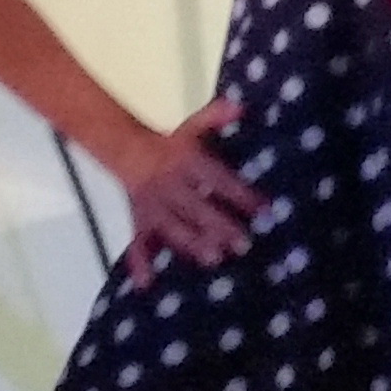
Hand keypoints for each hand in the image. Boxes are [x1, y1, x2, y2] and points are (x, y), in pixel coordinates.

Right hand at [112, 98, 263, 281]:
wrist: (125, 150)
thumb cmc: (174, 144)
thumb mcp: (192, 127)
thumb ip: (215, 116)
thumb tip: (240, 106)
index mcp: (186, 162)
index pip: (218, 179)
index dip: (241, 194)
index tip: (265, 209)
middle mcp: (169, 185)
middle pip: (196, 207)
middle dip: (220, 226)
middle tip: (244, 244)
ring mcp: (153, 206)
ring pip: (172, 227)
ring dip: (191, 244)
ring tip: (213, 260)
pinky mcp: (139, 221)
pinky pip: (137, 243)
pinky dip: (139, 263)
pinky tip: (145, 284)